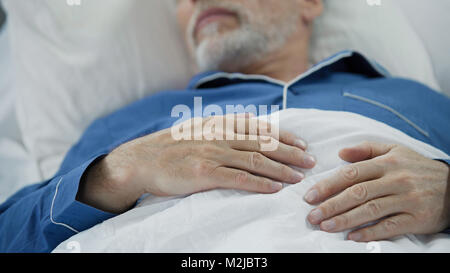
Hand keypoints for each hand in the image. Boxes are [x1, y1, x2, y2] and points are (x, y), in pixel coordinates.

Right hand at [77, 114, 315, 213]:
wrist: (141, 160)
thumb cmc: (170, 146)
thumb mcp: (198, 127)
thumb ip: (225, 124)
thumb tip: (250, 121)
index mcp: (219, 124)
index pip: (260, 128)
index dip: (284, 136)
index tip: (302, 143)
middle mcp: (219, 136)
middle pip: (263, 144)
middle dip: (290, 152)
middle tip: (310, 161)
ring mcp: (212, 153)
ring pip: (255, 161)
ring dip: (281, 170)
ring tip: (299, 177)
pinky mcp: (204, 172)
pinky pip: (238, 179)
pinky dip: (260, 183)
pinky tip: (275, 188)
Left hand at [304, 141, 449, 241]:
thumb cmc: (417, 168)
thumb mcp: (395, 151)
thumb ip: (366, 149)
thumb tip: (341, 152)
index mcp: (387, 163)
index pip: (351, 174)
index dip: (328, 185)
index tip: (310, 196)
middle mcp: (396, 180)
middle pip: (357, 193)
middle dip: (331, 205)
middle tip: (312, 215)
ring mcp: (407, 200)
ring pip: (370, 210)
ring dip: (345, 220)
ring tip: (324, 226)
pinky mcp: (417, 218)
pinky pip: (390, 227)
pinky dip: (370, 233)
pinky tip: (352, 237)